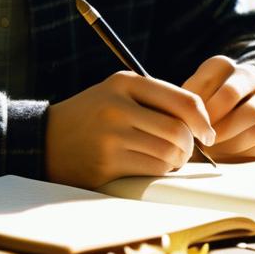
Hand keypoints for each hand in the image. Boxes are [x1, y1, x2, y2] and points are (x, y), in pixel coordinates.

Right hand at [45, 71, 216, 188]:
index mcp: (124, 82)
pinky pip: (151, 170)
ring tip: (168, 159)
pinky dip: (159, 171)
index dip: (203, 120)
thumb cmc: (92, 116)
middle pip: (178, 130)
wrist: (46, 139)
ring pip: (168, 153)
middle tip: (186, 151)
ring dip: (175, 161)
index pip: (181, 100)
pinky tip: (150, 165)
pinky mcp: (107, 163)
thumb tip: (200, 121)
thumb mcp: (117, 93)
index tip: (208, 133)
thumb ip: (155, 99)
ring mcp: (111, 136)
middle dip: (189, 145)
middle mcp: (118, 106)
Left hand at [182, 57, 254, 158]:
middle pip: (230, 94)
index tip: (185, 124)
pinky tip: (231, 153)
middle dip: (213, 120)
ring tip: (214, 149)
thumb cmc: (215, 104)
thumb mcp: (198, 97)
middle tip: (201, 138)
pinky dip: (246, 148)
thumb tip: (179, 128)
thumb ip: (188, 107)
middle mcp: (250, 75)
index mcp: (223, 66)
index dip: (193, 106)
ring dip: (230, 137)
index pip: (204, 81)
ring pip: (252, 116)